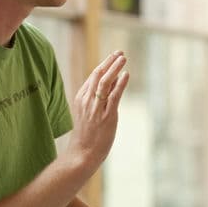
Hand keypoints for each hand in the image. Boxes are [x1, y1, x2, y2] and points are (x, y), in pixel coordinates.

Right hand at [68, 51, 128, 172]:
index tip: (112, 57)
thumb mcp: (87, 114)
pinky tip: (126, 74)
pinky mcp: (107, 116)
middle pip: (98, 75)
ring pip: (105, 82)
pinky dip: (120, 83)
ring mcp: (96, 108)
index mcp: (81, 98)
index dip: (103, 65)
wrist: (83, 153)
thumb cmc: (87, 135)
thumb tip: (109, 87)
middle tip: (120, 53)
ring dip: (115, 68)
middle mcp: (87, 100)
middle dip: (109, 62)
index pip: (93, 77)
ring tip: (123, 58)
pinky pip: (114, 95)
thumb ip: (95, 100)